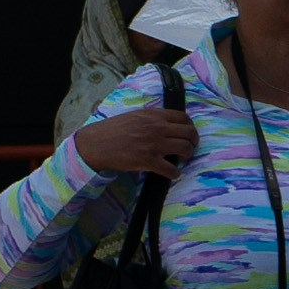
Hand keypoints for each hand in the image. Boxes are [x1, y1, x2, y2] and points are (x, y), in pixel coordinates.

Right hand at [75, 103, 198, 178]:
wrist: (96, 144)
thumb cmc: (113, 130)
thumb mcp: (134, 115)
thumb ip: (152, 118)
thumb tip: (167, 124)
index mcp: (154, 115)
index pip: (183, 118)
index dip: (190, 127)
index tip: (188, 134)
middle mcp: (157, 127)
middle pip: (189, 133)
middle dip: (193, 142)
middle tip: (188, 149)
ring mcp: (154, 144)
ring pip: (185, 149)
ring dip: (187, 156)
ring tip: (180, 159)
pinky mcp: (148, 161)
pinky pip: (172, 169)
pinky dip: (175, 173)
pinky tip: (171, 173)